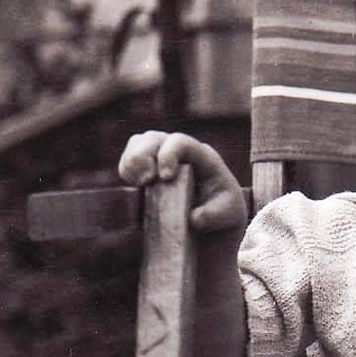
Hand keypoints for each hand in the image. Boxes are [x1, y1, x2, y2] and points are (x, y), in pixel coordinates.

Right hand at [119, 130, 247, 234]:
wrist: (214, 218)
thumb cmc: (223, 210)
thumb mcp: (228, 214)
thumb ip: (214, 215)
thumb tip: (194, 218)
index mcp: (202, 156)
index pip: (181, 142)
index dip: (168, 154)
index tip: (165, 177)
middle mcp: (180, 151)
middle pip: (153, 138)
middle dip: (143, 156)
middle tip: (146, 180)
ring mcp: (162, 156)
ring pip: (137, 144)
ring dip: (131, 162)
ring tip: (137, 184)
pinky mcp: (148, 168)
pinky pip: (130, 160)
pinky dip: (127, 171)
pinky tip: (133, 186)